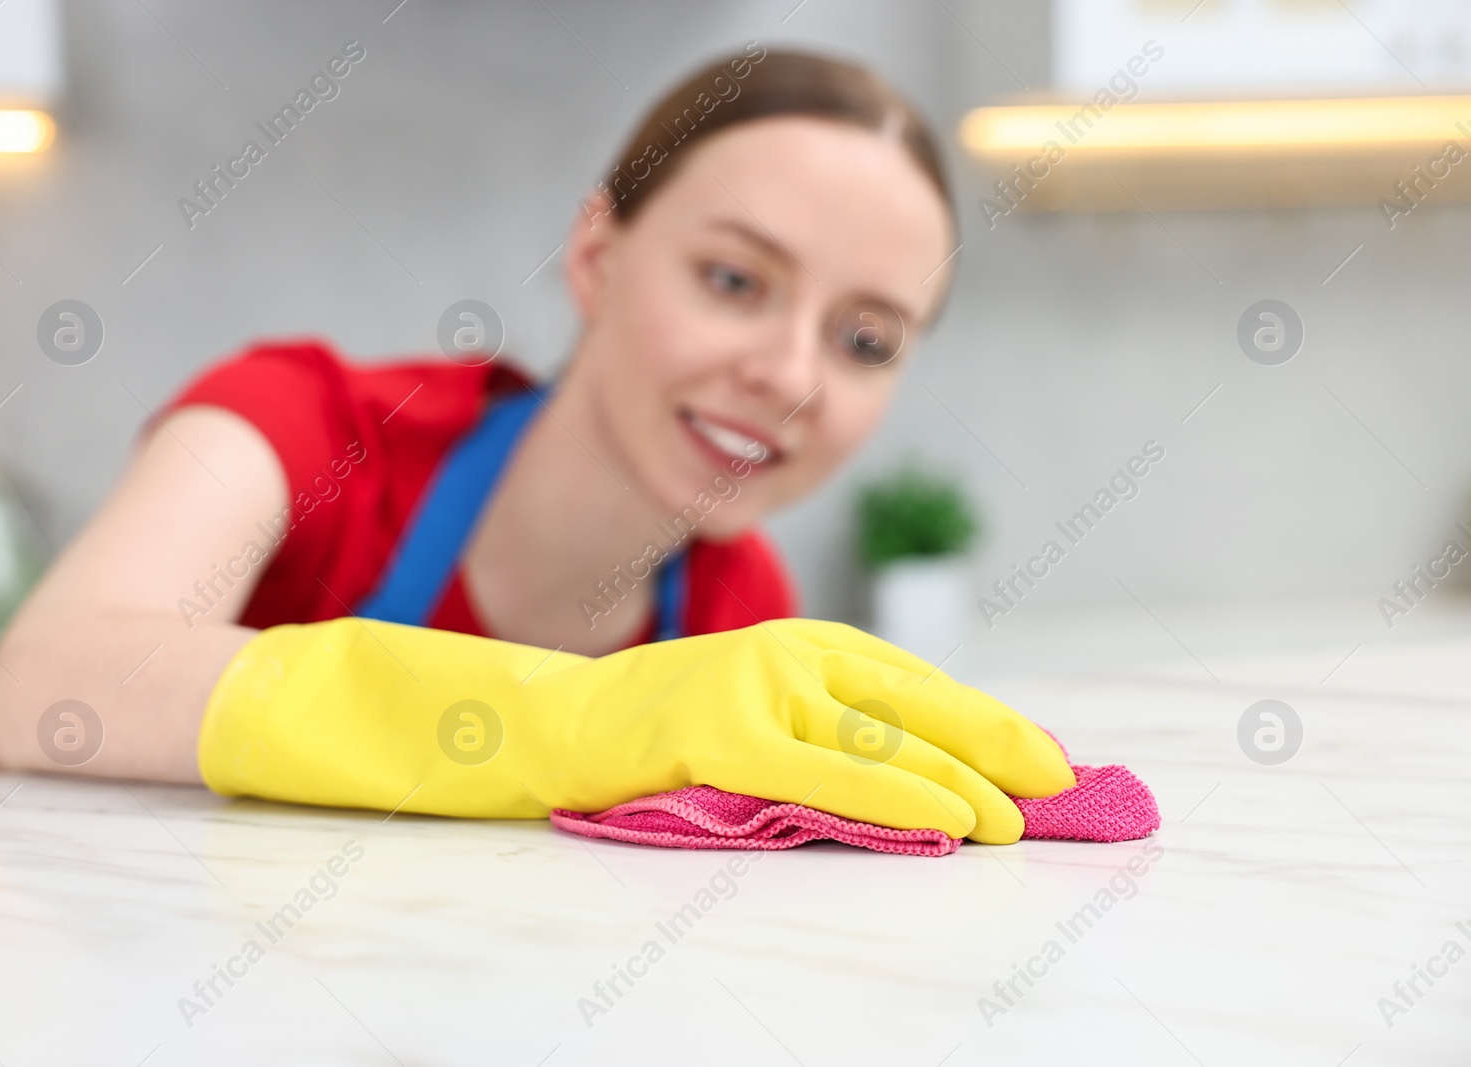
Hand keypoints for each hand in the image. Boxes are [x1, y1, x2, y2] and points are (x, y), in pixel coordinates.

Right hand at [199, 617, 1073, 842]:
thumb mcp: (742, 723)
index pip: (913, 683)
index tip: (1050, 761)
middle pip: (913, 700)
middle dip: (996, 745)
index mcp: (795, 649)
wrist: (530, 727)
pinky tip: (937, 821)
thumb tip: (912, 774)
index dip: (985, 720)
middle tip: (1068, 787)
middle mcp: (780, 655)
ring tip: (1022, 817)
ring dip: (956, 777)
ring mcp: (745, 687)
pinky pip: (817, 769)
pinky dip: (884, 793)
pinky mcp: (711, 730)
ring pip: (876, 733)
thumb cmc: (643, 738)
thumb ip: (814, 733)